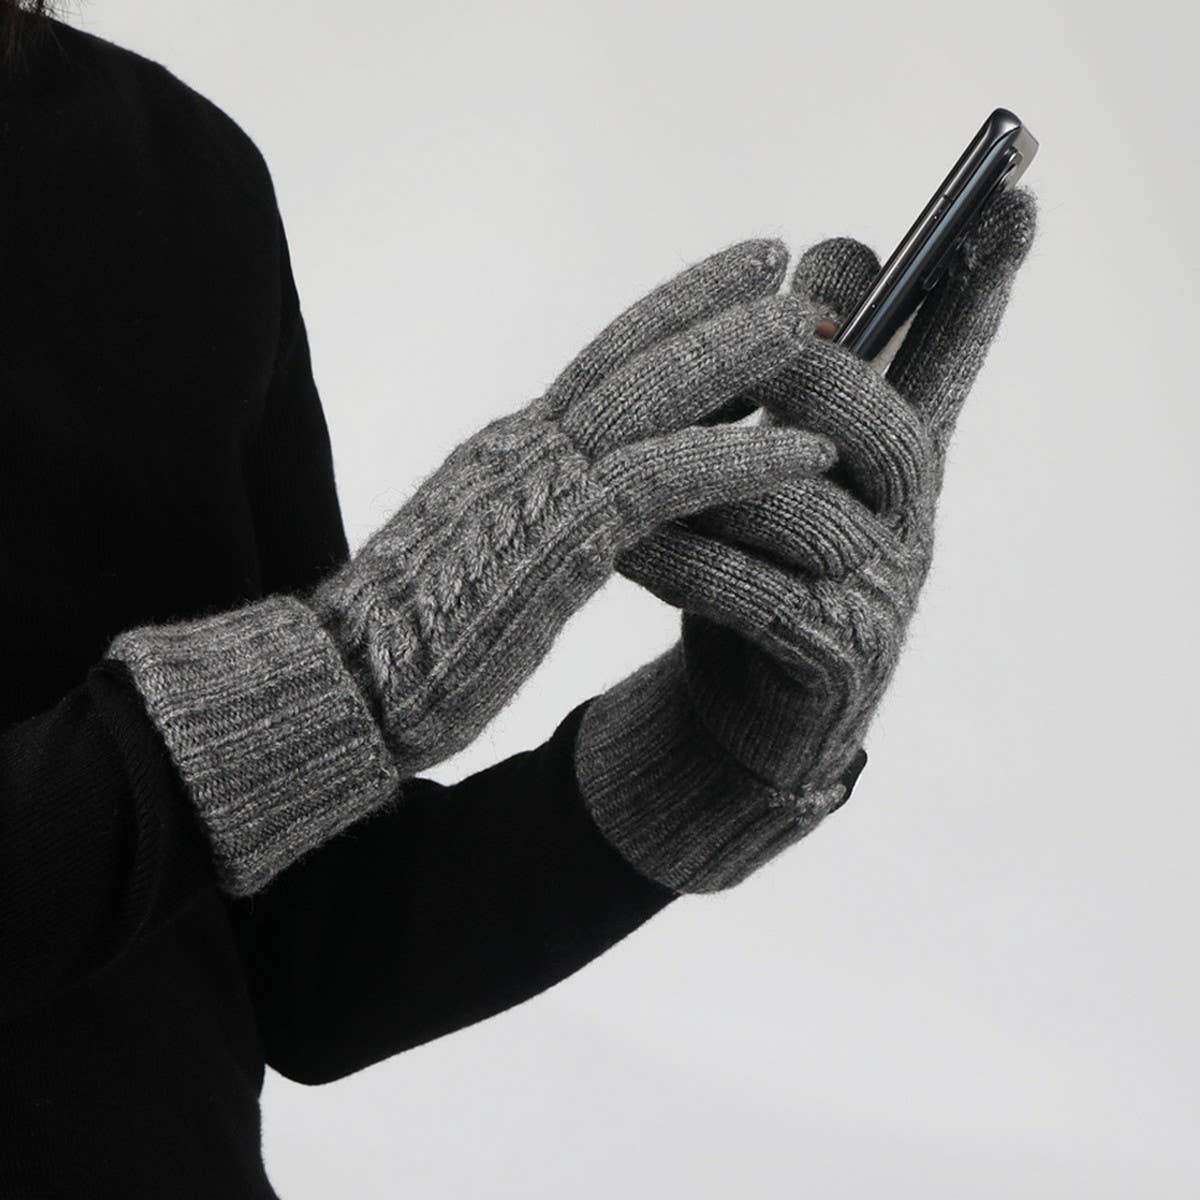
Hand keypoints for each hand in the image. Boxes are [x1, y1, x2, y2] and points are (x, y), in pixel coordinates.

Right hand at [304, 241, 836, 774]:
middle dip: (711, 301)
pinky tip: (809, 450)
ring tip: (818, 327)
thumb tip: (565, 516)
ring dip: (744, 353)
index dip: (664, 319)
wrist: (340, 685)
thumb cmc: (402, 643)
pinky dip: (746, 456)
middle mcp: (522, 446)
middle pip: (631, 351)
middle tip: (782, 266)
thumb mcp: (477, 560)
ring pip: (658, 392)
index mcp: (505, 453)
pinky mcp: (562, 537)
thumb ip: (524, 521)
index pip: (596, 366)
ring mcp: (540, 483)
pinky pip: (669, 478)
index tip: (721, 288)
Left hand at [574, 187, 1037, 892]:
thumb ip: (803, 379)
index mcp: (893, 472)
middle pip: (883, 429)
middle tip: (757, 341)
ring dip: (711, 475)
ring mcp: (878, 598)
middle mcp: (905, 527)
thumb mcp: (776, 471)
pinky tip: (624, 546)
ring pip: (804, 508)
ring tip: (626, 461)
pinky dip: (680, 557)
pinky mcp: (831, 661)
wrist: (732, 717)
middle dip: (814, 378)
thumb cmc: (749, 577)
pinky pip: (751, 590)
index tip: (1019, 201)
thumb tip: (828, 244)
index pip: (950, 369)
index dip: (982, 293)